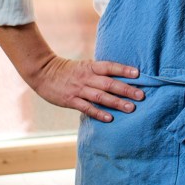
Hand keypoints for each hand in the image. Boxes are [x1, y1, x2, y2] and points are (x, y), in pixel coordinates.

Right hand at [0, 22, 143, 122]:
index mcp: (91, 66)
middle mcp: (86, 77)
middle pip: (109, 83)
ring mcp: (78, 89)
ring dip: (116, 102)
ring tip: (130, 108)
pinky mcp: (70, 101)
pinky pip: (86, 107)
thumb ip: (100, 71)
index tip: (138, 74)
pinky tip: (109, 118)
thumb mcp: (85, 66)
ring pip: (100, 96)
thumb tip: (121, 76)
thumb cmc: (69, 70)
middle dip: (126, 89)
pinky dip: (98, 113)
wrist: (43, 73)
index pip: (110, 66)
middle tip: (141, 95)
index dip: (124, 70)